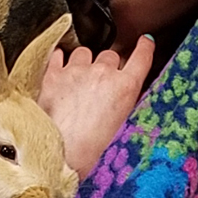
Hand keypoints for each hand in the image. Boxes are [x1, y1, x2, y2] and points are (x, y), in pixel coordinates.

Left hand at [38, 35, 154, 180]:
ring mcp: (76, 72)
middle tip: (99, 84)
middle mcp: (103, 73)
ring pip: (84, 52)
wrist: (62, 156)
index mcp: (126, 88)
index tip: (145, 42)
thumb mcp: (122, 127)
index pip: (141, 57)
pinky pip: (59, 55)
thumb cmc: (92, 151)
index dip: (144, 47)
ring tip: (78, 80)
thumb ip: (125, 104)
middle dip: (106, 66)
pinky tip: (59, 67)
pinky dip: (60, 59)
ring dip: (83, 62)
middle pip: (110, 55)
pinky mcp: (53, 75)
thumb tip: (123, 94)